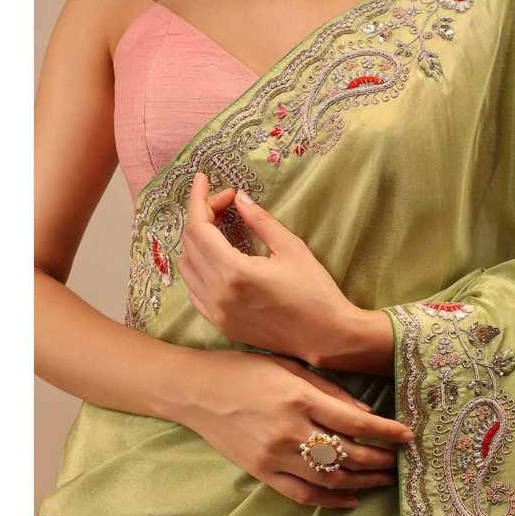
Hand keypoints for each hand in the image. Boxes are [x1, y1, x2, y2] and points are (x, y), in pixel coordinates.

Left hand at [177, 173, 362, 364]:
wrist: (326, 337)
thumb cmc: (315, 290)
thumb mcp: (292, 248)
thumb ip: (261, 221)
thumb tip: (239, 198)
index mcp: (234, 272)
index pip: (199, 228)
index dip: (198, 199)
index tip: (202, 179)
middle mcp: (218, 294)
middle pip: (190, 244)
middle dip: (202, 215)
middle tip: (227, 201)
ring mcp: (216, 313)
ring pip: (188, 268)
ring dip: (197, 241)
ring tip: (219, 224)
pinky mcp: (221, 325)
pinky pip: (195, 291)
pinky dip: (198, 267)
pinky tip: (216, 255)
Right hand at [178, 348, 411, 508]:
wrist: (197, 390)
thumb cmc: (246, 368)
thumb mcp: (289, 364)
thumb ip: (328, 388)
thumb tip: (365, 410)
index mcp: (299, 396)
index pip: (354, 421)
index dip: (385, 431)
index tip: (407, 435)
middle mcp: (289, 430)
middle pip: (346, 453)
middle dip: (379, 459)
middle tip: (398, 459)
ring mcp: (274, 455)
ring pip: (329, 478)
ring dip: (362, 481)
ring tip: (382, 478)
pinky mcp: (261, 472)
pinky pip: (302, 494)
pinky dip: (330, 499)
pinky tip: (350, 496)